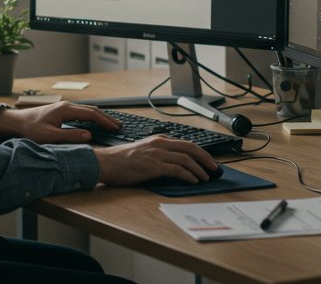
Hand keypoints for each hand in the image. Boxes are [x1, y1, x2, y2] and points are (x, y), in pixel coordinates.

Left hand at [0, 101, 118, 143]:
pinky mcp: (60, 113)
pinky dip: (91, 118)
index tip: (116, 128)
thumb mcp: (50, 137)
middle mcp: (67, 107)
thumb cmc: (30, 130)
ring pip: (87, 111)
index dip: (105, 121)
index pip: (92, 114)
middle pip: (92, 111)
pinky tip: (93, 124)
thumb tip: (89, 135)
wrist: (15, 123)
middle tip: (119, 126)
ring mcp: (63, 109)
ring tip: (110, 124)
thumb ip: (70, 136)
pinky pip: (81, 114)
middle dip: (106, 118)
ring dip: (99, 118)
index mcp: (66, 110)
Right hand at [94, 135, 219, 185]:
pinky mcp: (153, 165)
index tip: (208, 161)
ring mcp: (157, 154)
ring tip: (206, 177)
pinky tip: (194, 181)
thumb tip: (174, 163)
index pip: (185, 143)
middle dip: (206, 158)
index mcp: (158, 139)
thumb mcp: (143, 151)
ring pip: (186, 158)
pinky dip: (189, 175)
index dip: (200, 152)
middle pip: (191, 147)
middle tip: (215, 168)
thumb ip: (158, 153)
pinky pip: (177, 169)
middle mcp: (160, 144)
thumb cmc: (121, 161)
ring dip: (200, 169)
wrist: (106, 163)